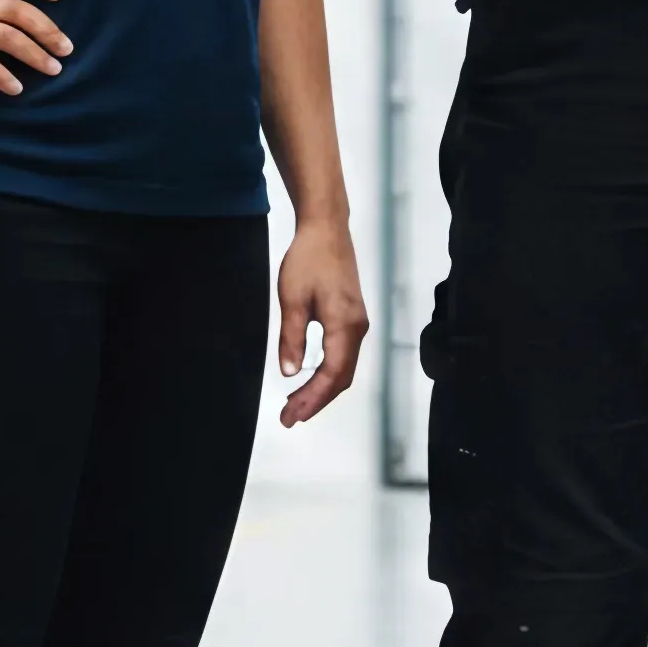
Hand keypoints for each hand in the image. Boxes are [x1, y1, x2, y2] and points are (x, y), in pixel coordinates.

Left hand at [272, 217, 370, 426]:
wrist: (326, 229)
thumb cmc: (309, 259)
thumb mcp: (292, 299)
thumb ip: (292, 338)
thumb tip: (290, 373)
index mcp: (344, 325)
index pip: (331, 374)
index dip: (312, 399)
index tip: (291, 415)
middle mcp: (357, 328)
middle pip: (341, 378)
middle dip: (316, 401)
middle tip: (289, 417)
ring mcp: (358, 323)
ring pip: (344, 368)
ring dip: (322, 389)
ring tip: (296, 404)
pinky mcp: (353, 317)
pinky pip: (344, 355)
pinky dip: (328, 373)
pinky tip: (311, 377)